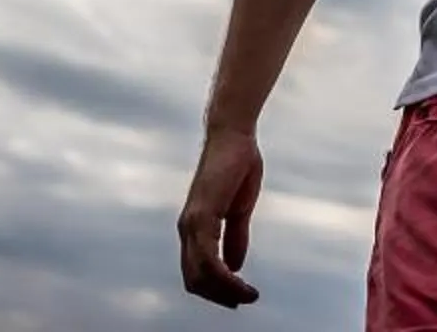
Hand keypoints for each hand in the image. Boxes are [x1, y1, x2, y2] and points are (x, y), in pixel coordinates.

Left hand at [178, 125, 264, 307]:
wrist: (233, 136)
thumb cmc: (236, 166)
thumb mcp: (239, 209)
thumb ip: (235, 238)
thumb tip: (235, 267)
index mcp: (195, 227)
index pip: (197, 272)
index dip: (216, 290)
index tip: (240, 297)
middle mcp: (187, 229)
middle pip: (195, 280)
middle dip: (220, 297)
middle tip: (245, 300)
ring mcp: (192, 224)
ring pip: (200, 275)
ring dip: (225, 291)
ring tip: (249, 296)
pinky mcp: (201, 216)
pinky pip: (208, 259)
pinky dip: (224, 276)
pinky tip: (240, 280)